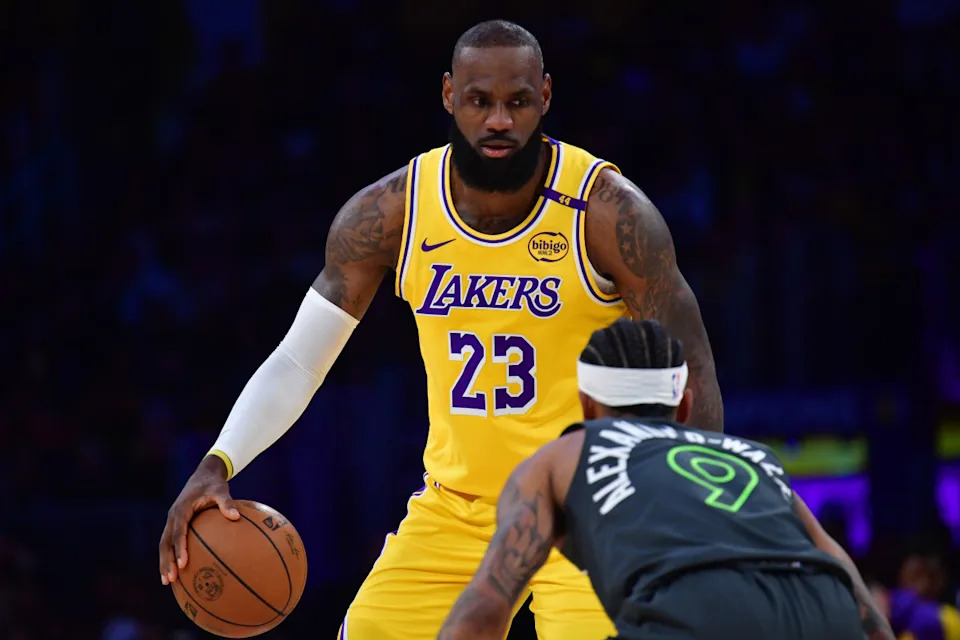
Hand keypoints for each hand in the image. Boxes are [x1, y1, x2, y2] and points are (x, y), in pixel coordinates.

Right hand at [158, 455, 239, 585]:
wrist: (204, 474)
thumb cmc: (214, 483)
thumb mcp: (221, 490)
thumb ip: (227, 503)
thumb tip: (236, 517)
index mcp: (181, 509)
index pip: (178, 532)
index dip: (179, 548)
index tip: (183, 564)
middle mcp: (173, 516)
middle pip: (165, 543)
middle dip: (166, 561)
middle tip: (170, 579)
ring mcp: (173, 521)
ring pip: (164, 544)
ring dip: (164, 562)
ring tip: (168, 581)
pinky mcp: (176, 524)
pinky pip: (171, 542)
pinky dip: (171, 556)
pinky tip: (178, 570)